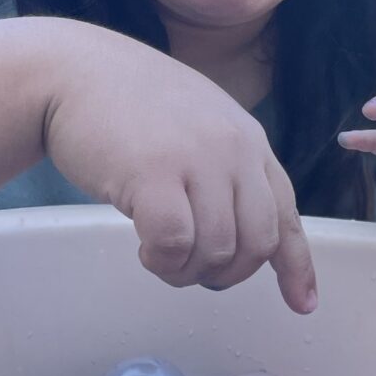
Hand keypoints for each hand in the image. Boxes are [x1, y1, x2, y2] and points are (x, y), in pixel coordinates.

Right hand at [42, 30, 316, 306]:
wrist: (72, 71)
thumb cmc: (128, 106)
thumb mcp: (198, 128)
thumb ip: (226, 170)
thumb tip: (238, 238)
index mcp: (249, 141)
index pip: (286, 213)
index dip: (297, 266)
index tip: (303, 305)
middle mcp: (234, 149)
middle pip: (258, 242)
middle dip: (229, 274)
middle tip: (193, 270)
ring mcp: (197, 159)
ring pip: (218, 250)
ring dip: (188, 271)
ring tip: (159, 255)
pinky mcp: (154, 174)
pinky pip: (175, 244)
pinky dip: (162, 261)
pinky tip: (143, 249)